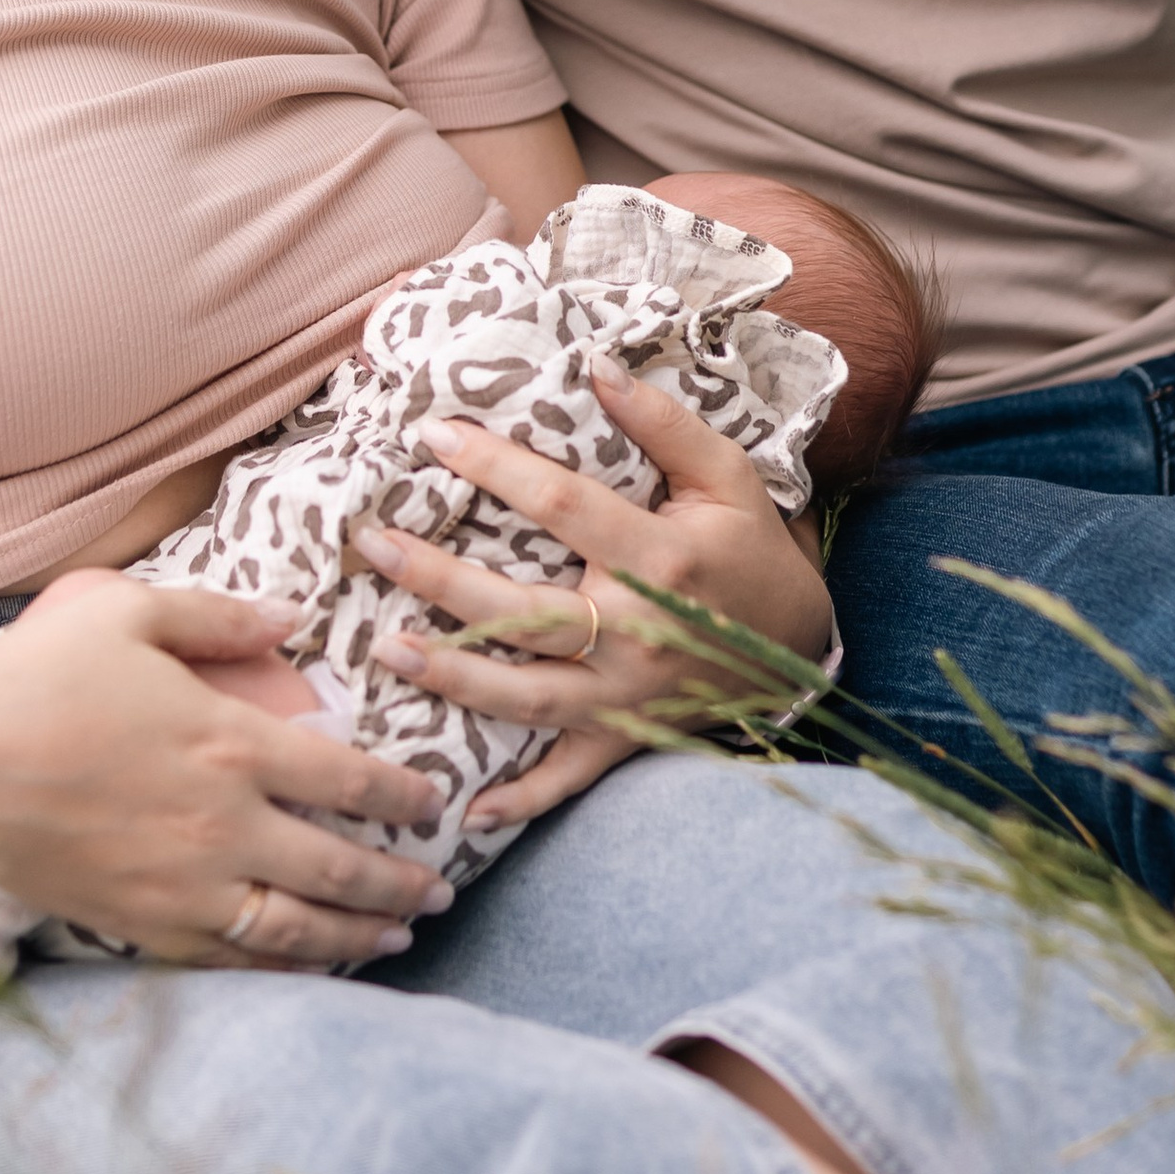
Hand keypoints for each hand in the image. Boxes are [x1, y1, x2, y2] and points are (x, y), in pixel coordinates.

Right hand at [0, 573, 455, 970]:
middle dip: (401, 882)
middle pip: (339, 867)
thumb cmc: (33, 676)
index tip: (436, 804)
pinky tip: (307, 965)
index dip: (403, 796)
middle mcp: (222, 824)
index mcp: (230, 742)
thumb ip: (220, 616)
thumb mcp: (129, 613)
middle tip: (441, 890)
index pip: (348, 778)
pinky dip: (281, 967)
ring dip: (358, 935)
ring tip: (399, 936)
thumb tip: (293, 617)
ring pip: (296, 927)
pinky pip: (230, 958)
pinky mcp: (138, 925)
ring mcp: (181, 885)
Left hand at [349, 365, 836, 832]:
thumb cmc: (749, 547)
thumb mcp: (726, 475)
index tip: (431, 435)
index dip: (494, 467)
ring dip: (455, 679)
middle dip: (440, 577)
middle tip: (374, 543)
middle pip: (523, 609)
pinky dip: (522, 800)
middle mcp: (637, 632)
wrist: (800, 647)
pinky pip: (568, 777)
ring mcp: (628, 696)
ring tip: (387, 650)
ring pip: (528, 694)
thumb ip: (664, 422)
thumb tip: (596, 363)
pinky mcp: (626, 737)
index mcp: (659, 559)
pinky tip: (464, 811)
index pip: (561, 505)